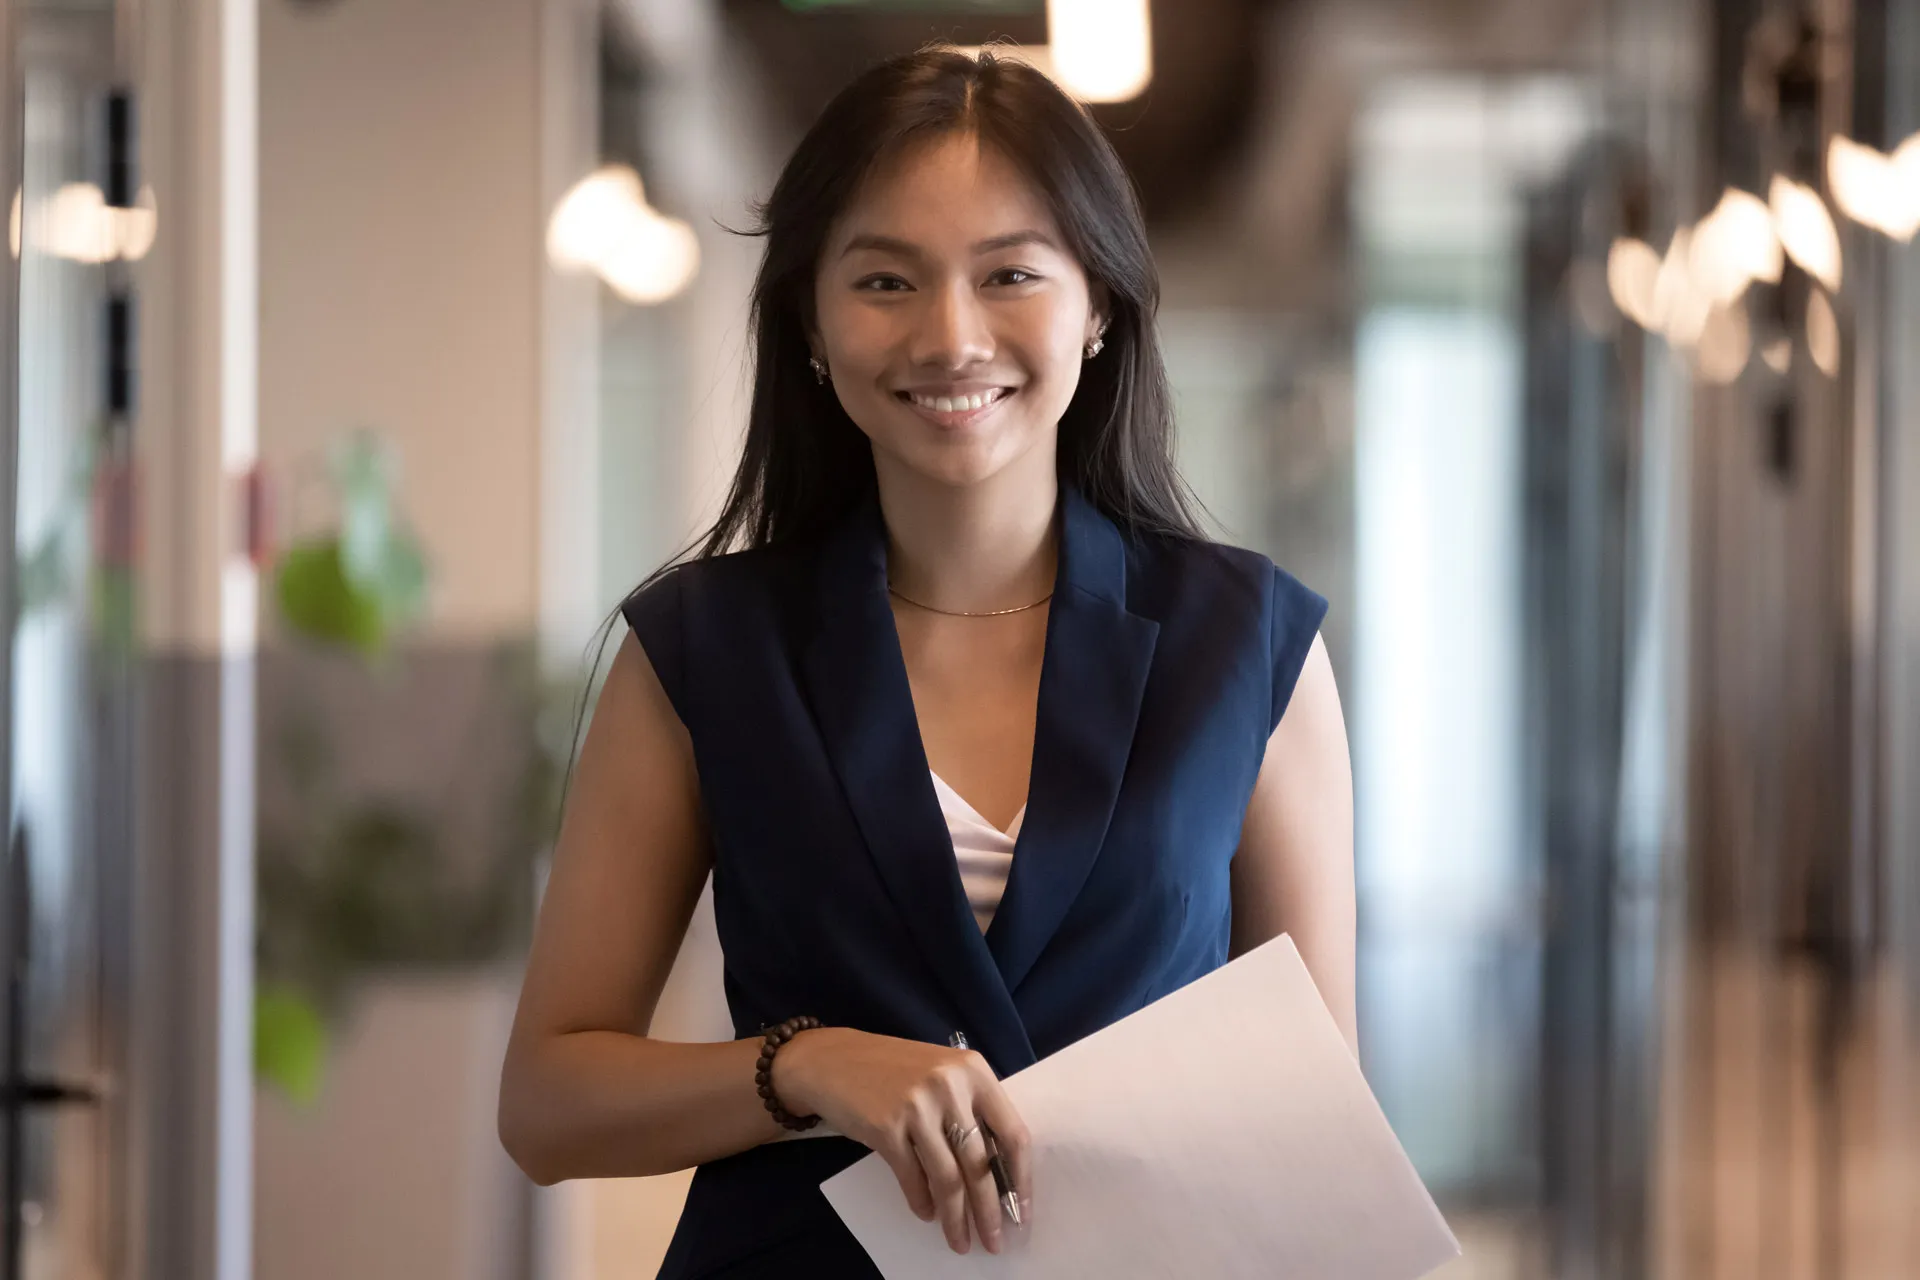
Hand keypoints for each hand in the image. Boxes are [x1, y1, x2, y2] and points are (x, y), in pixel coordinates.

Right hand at [773, 1026, 1030, 1254]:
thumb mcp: (944, 1076)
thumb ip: (972, 1111)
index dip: (1020, 1179)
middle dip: (990, 1211)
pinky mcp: (886, 1127)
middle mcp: (950, 1086)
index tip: (1021, 1211)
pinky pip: (912, 1178)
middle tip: (994, 1242)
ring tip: (960, 1241)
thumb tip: (998, 1175)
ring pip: (947, 1178)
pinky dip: (922, 1203)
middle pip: (980, 1164)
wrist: (834, 1060)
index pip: (1011, 1134)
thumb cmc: (896, 1071)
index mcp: (974, 1071)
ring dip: (956, 1218)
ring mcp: (917, 1106)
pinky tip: (927, 1215)